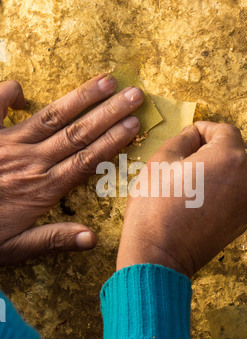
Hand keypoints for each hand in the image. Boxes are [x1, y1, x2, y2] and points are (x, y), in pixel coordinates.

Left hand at [0, 77, 143, 264]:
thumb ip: (53, 240)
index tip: (134, 123)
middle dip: (109, 111)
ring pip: (52, 117)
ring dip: (81, 98)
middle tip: (133, 94)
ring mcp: (7, 145)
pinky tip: (20, 87)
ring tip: (106, 81)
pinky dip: (7, 94)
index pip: (87, 159)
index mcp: (42, 189)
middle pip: (78, 133)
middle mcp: (31, 162)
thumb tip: (93, 239)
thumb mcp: (13, 249)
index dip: (113, 140)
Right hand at [117, 122, 246, 277]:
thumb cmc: (155, 207)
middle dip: (213, 149)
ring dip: (219, 170)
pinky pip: (238, 194)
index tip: (191, 135)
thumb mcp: (161, 160)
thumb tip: (194, 134)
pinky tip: (200, 198)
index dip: (205, 129)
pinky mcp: (244, 221)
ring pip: (237, 173)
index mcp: (229, 158)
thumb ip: (183, 138)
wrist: (159, 254)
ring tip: (192, 180)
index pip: (225, 130)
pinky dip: (223, 189)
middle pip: (234, 151)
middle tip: (187, 158)